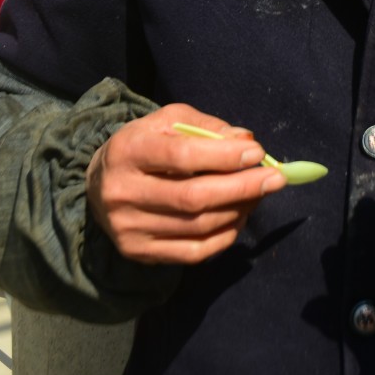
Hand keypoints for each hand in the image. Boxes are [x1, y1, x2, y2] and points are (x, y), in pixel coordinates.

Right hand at [86, 103, 285, 265]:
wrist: (99, 184)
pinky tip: (239, 217)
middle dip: (241, 188)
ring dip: (238, 210)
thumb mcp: (167, 121)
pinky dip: (225, 236)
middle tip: (275, 178)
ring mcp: (129, 228)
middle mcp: (123, 192)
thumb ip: (205, 126)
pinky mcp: (139, 253)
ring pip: (197, 226)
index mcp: (128, 151)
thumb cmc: (144, 145)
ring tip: (260, 194)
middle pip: (192, 197)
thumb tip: (246, 140)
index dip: (223, 156)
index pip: (180, 156)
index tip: (257, 153)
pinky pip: (194, 252)